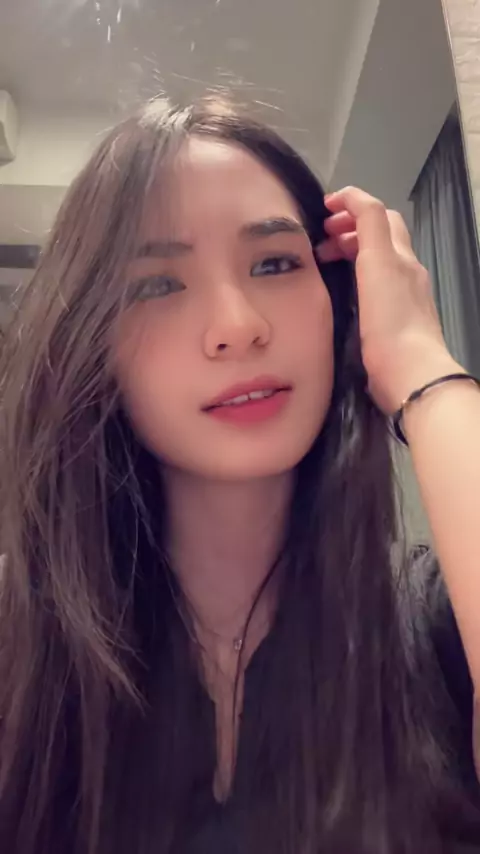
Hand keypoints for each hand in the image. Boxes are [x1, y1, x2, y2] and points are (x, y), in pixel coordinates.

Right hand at [316, 186, 460, 414]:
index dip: (351, 202)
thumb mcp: (378, 263)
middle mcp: (405, 271)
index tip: (322, 207)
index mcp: (399, 256)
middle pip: (381, 235)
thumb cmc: (390, 320)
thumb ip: (369, 225)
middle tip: (321, 238)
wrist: (409, 373)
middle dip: (350, 227)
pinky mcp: (396, 322)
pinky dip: (357, 276)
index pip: (377, 214)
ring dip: (352, 251)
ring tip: (326, 262)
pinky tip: (342, 292)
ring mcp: (404, 297)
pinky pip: (376, 286)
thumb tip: (354, 199)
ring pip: (378, 261)